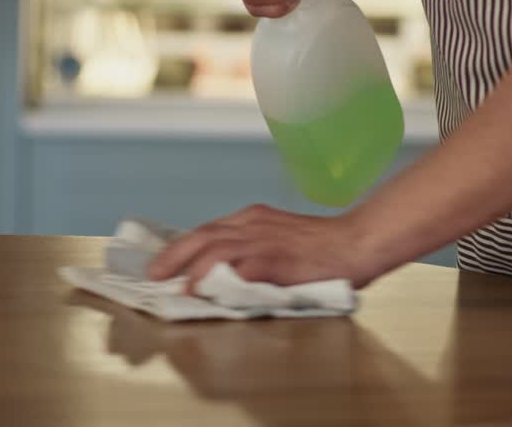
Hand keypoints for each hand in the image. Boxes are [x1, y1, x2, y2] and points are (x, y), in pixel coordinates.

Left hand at [146, 204, 381, 290]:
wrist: (357, 242)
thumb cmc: (322, 248)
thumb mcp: (278, 239)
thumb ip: (251, 252)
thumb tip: (221, 275)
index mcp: (252, 220)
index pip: (208, 231)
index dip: (182, 248)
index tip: (163, 263)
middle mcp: (253, 225)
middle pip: (203, 235)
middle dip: (174, 255)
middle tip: (154, 273)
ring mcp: (265, 240)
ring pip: (217, 247)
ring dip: (192, 268)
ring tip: (177, 287)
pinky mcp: (278, 258)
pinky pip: (244, 267)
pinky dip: (222, 278)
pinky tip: (209, 290)